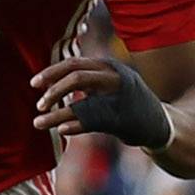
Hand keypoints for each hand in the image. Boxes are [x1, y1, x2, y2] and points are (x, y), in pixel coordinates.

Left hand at [30, 57, 171, 148]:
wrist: (161, 124)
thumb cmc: (126, 102)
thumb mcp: (108, 84)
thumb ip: (85, 80)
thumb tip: (50, 81)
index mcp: (108, 67)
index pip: (74, 64)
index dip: (51, 72)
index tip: (33, 84)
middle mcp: (115, 78)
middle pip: (76, 77)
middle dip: (53, 90)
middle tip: (39, 104)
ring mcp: (120, 99)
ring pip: (82, 103)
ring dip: (56, 115)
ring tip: (38, 122)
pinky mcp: (122, 120)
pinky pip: (92, 122)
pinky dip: (75, 125)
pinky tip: (61, 130)